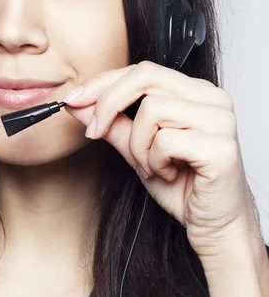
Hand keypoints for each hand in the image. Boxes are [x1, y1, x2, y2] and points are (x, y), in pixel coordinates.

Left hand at [63, 60, 257, 262]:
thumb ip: (112, 123)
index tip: (74, 100)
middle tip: (94, 131)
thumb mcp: (136, 149)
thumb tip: (78, 104)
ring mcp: (220, 120)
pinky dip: (155, 162)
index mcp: (194, 91)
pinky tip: (168, 174)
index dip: (103, 82)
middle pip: (145, 77)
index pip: (142, 70)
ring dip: (138, 144)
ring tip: (150, 166)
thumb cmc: (182, 186)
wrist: (214, 226)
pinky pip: (166, 140)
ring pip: (152, 109)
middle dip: (109, 103)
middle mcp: (211, 97)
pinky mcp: (221, 147)